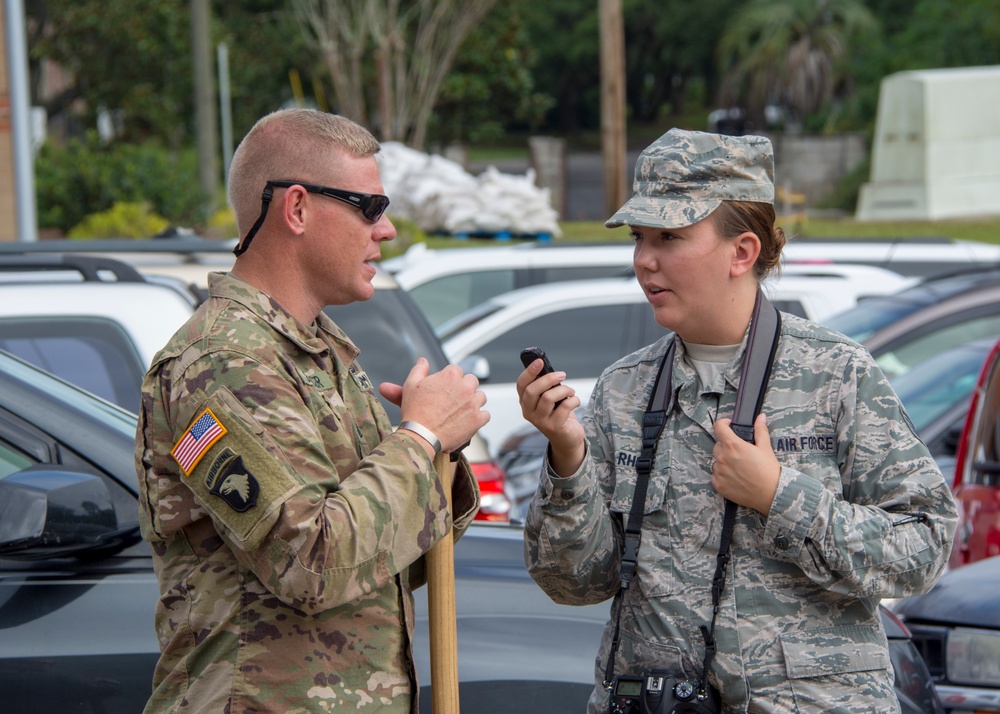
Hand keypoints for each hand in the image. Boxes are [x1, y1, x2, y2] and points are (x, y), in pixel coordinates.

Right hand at [380, 358, 488, 452]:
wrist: (421, 436)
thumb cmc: (415, 411)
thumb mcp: (411, 385)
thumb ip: (419, 369)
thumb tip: (423, 360)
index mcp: (451, 375)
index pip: (456, 370)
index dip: (449, 378)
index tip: (445, 387)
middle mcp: (465, 387)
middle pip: (472, 381)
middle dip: (464, 387)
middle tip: (453, 398)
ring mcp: (473, 404)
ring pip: (481, 396)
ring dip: (473, 401)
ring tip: (461, 409)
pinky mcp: (477, 420)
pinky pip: (486, 414)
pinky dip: (479, 417)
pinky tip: (468, 420)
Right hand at [515, 358, 584, 476]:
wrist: (567, 438)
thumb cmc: (558, 414)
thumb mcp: (549, 399)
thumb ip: (546, 386)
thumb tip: (550, 370)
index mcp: (525, 402)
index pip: (521, 385)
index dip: (529, 372)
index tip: (539, 361)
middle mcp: (528, 412)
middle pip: (533, 390)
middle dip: (549, 379)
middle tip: (562, 375)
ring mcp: (540, 421)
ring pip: (548, 397)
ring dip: (564, 390)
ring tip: (571, 391)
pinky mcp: (553, 427)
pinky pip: (564, 407)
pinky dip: (573, 400)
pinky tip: (575, 401)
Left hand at [712, 413, 780, 514]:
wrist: (772, 493)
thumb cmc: (769, 470)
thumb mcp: (765, 447)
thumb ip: (760, 430)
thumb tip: (760, 416)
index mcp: (732, 445)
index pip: (718, 427)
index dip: (723, 424)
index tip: (728, 425)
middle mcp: (722, 457)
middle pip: (718, 446)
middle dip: (726, 446)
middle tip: (739, 452)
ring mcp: (719, 472)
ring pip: (716, 461)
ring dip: (724, 461)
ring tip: (739, 467)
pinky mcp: (718, 485)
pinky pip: (715, 475)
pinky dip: (722, 475)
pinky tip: (735, 477)